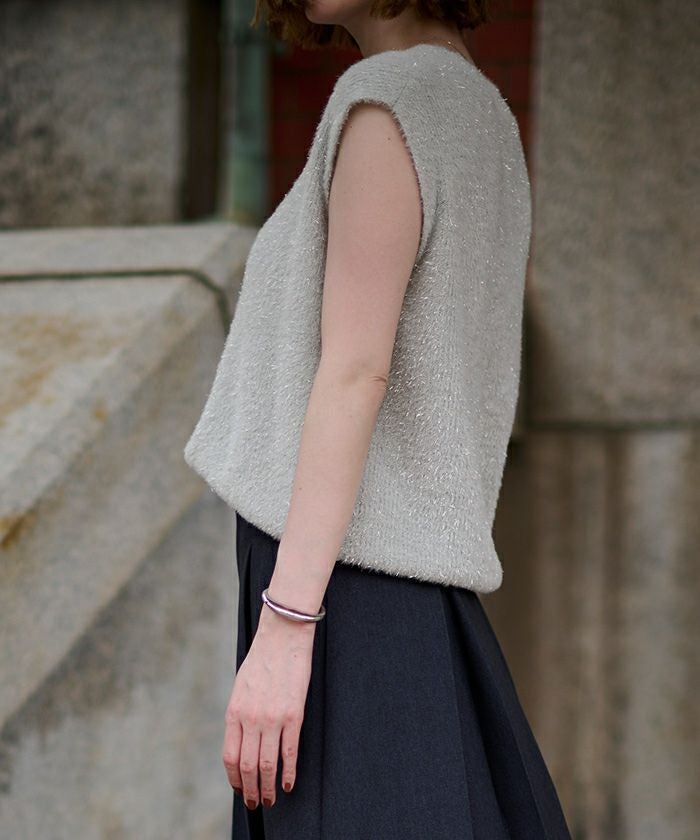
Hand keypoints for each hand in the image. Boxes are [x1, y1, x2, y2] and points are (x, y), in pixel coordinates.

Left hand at [222, 605, 316, 808]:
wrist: (282, 637)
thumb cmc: (262, 659)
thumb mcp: (241, 687)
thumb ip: (239, 714)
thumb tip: (242, 740)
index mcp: (234, 712)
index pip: (230, 757)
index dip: (234, 779)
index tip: (239, 789)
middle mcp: (250, 719)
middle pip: (248, 766)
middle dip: (250, 790)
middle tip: (255, 802)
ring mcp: (272, 719)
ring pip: (267, 765)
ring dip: (267, 787)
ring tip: (270, 799)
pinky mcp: (293, 715)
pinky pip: (289, 752)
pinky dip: (288, 772)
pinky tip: (288, 783)